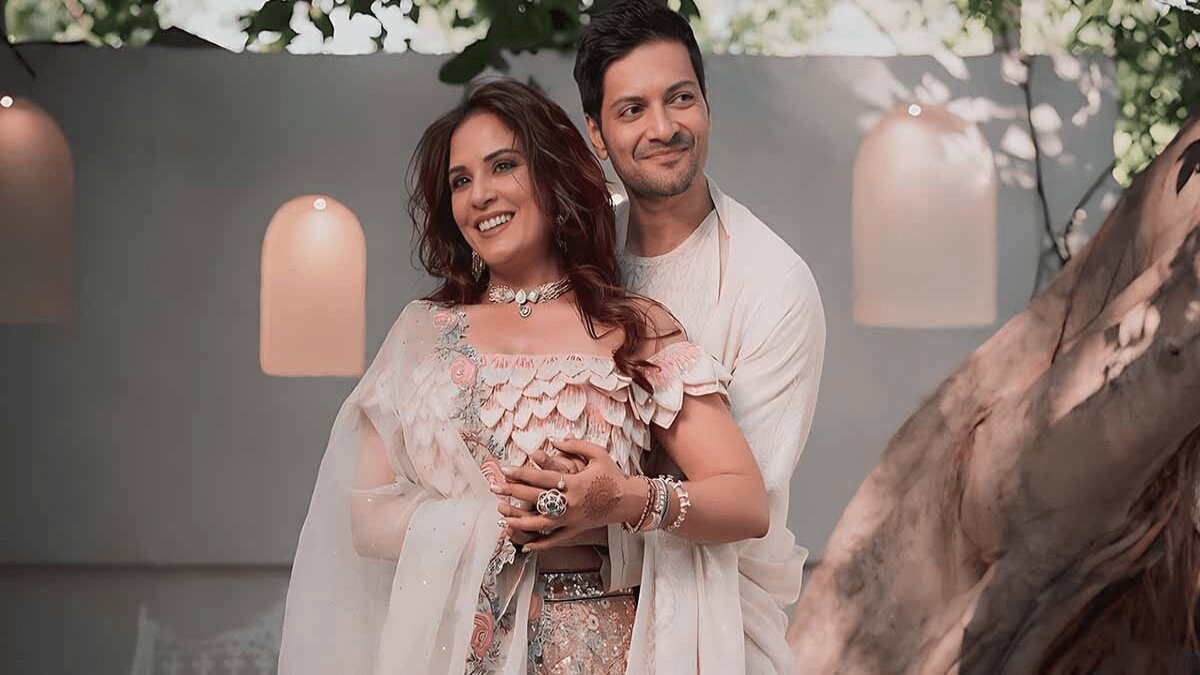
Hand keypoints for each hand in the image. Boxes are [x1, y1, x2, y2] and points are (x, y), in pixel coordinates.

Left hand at [494, 439, 642, 551]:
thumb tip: (552, 440)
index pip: (541, 477)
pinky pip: (554, 540)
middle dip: (512, 492)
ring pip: (540, 524)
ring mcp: (572, 520)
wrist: (629, 500)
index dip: (520, 473)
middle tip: (494, 487)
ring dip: (518, 521)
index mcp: (574, 482)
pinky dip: (539, 544)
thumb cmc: (612, 474)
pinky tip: (524, 544)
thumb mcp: (597, 454)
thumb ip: (574, 445)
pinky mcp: (576, 531)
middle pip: (535, 498)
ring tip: (501, 517)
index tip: (504, 469)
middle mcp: (570, 503)